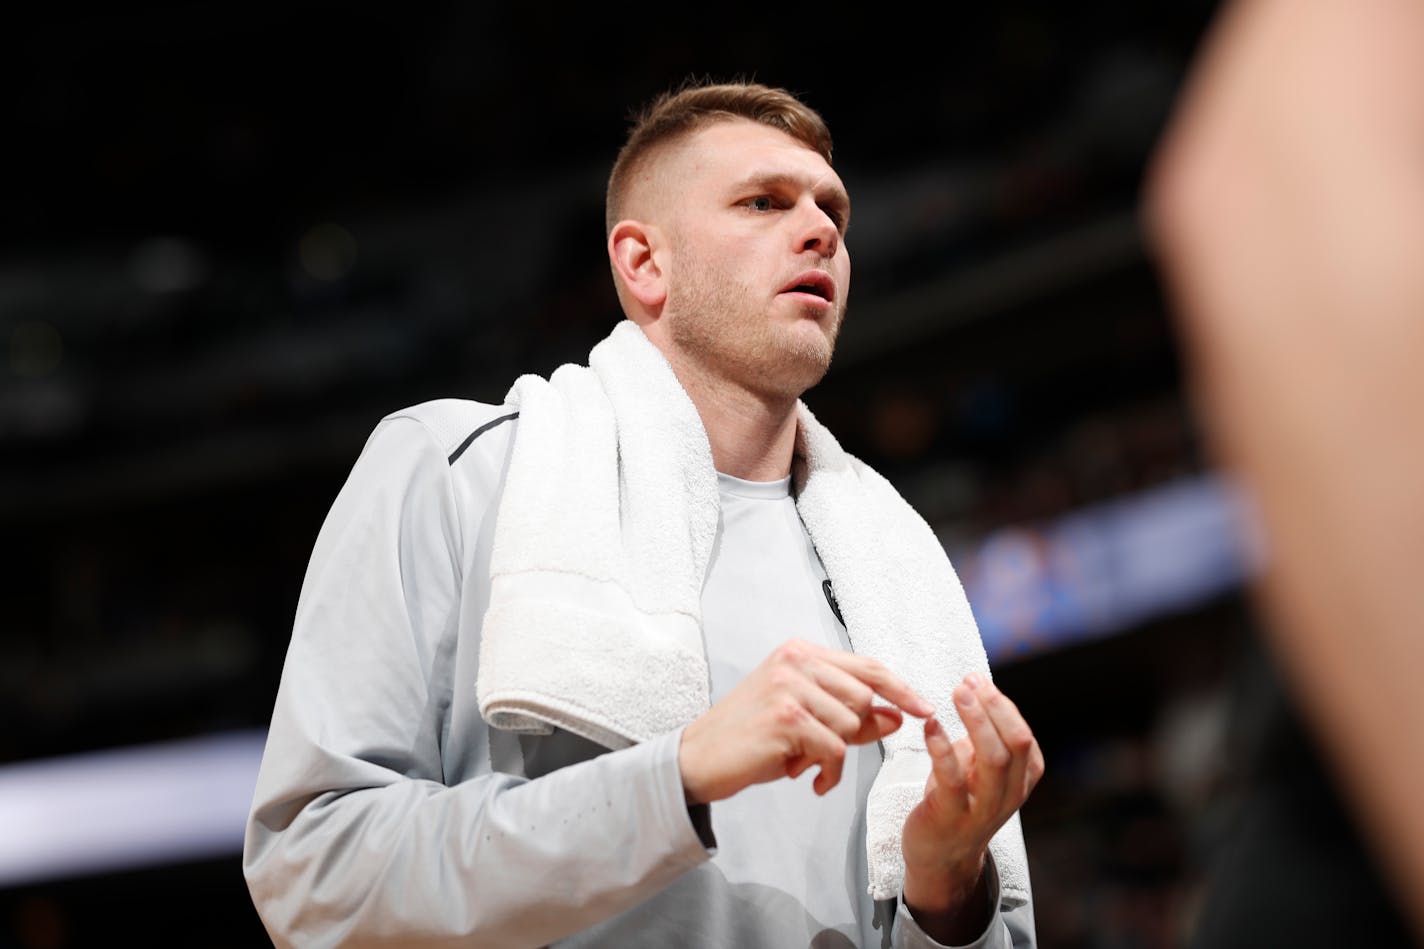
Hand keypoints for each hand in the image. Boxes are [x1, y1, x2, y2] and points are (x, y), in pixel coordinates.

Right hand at [678, 639, 935, 803]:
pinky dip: (830, 773)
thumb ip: (851, 716)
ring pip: (851, 726)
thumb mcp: (805, 721)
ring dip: (836, 756)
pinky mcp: (787, 718)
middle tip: (824, 752)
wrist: (700, 758)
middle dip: (856, 732)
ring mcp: (790, 687)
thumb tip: (896, 716)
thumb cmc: (752, 738)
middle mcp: (796, 662)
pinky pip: (835, 750)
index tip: (925, 708)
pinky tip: (811, 779)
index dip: (900, 689)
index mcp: (801, 653)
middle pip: (864, 698)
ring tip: (806, 762)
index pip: (867, 667)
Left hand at [900, 673, 1042, 923]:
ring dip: (976, 721)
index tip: (976, 680)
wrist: (941, 855)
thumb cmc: (959, 801)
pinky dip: (942, 747)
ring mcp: (984, 808)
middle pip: (1015, 743)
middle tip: (968, 682)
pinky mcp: (952, 816)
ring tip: (957, 694)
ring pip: (993, 760)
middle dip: (993, 707)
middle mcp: (1009, 794)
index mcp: (1021, 779)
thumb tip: (976, 691)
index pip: (1023, 735)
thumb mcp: (980, 769)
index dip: (1001, 704)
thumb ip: (984, 737)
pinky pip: (953, 779)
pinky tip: (931, 725)